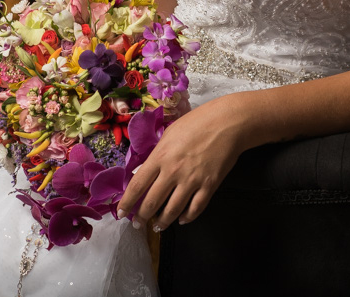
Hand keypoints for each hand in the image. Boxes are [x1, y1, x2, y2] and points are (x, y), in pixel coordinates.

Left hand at [116, 95, 245, 230]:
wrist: (229, 122)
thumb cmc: (198, 122)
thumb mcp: (170, 133)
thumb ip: (157, 153)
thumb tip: (144, 171)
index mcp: (160, 156)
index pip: (137, 185)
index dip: (127, 203)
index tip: (121, 213)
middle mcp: (173, 172)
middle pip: (152, 202)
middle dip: (142, 217)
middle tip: (138, 223)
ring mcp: (192, 180)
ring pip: (172, 211)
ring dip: (162, 222)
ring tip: (158, 227)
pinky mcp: (209, 186)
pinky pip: (195, 208)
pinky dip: (187, 217)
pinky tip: (182, 219)